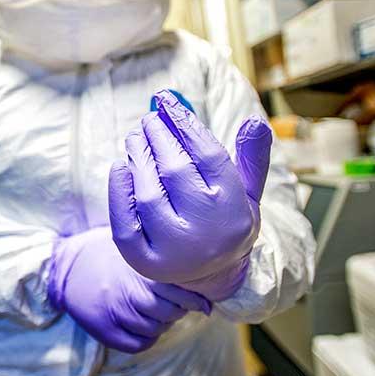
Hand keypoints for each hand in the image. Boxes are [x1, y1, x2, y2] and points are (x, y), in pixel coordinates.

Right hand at [48, 226, 210, 352]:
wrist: (65, 265)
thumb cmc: (105, 254)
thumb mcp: (132, 250)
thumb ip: (159, 262)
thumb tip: (198, 274)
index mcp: (136, 270)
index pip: (177, 291)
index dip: (194, 298)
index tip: (203, 299)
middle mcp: (126, 294)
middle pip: (168, 312)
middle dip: (178, 309)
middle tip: (175, 302)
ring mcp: (115, 314)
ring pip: (155, 329)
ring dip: (162, 322)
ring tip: (156, 309)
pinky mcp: (105, 331)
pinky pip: (139, 343)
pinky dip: (148, 337)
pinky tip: (144, 323)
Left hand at [108, 90, 271, 300]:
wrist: (209, 275)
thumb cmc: (225, 221)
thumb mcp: (247, 193)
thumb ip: (251, 158)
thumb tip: (255, 121)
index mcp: (233, 212)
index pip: (207, 155)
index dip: (184, 122)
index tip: (166, 101)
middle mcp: (203, 234)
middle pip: (176, 171)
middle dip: (158, 136)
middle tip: (148, 118)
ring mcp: (171, 251)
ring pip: (148, 193)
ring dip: (138, 157)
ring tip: (135, 136)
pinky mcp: (142, 261)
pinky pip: (124, 220)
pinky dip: (119, 189)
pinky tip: (121, 165)